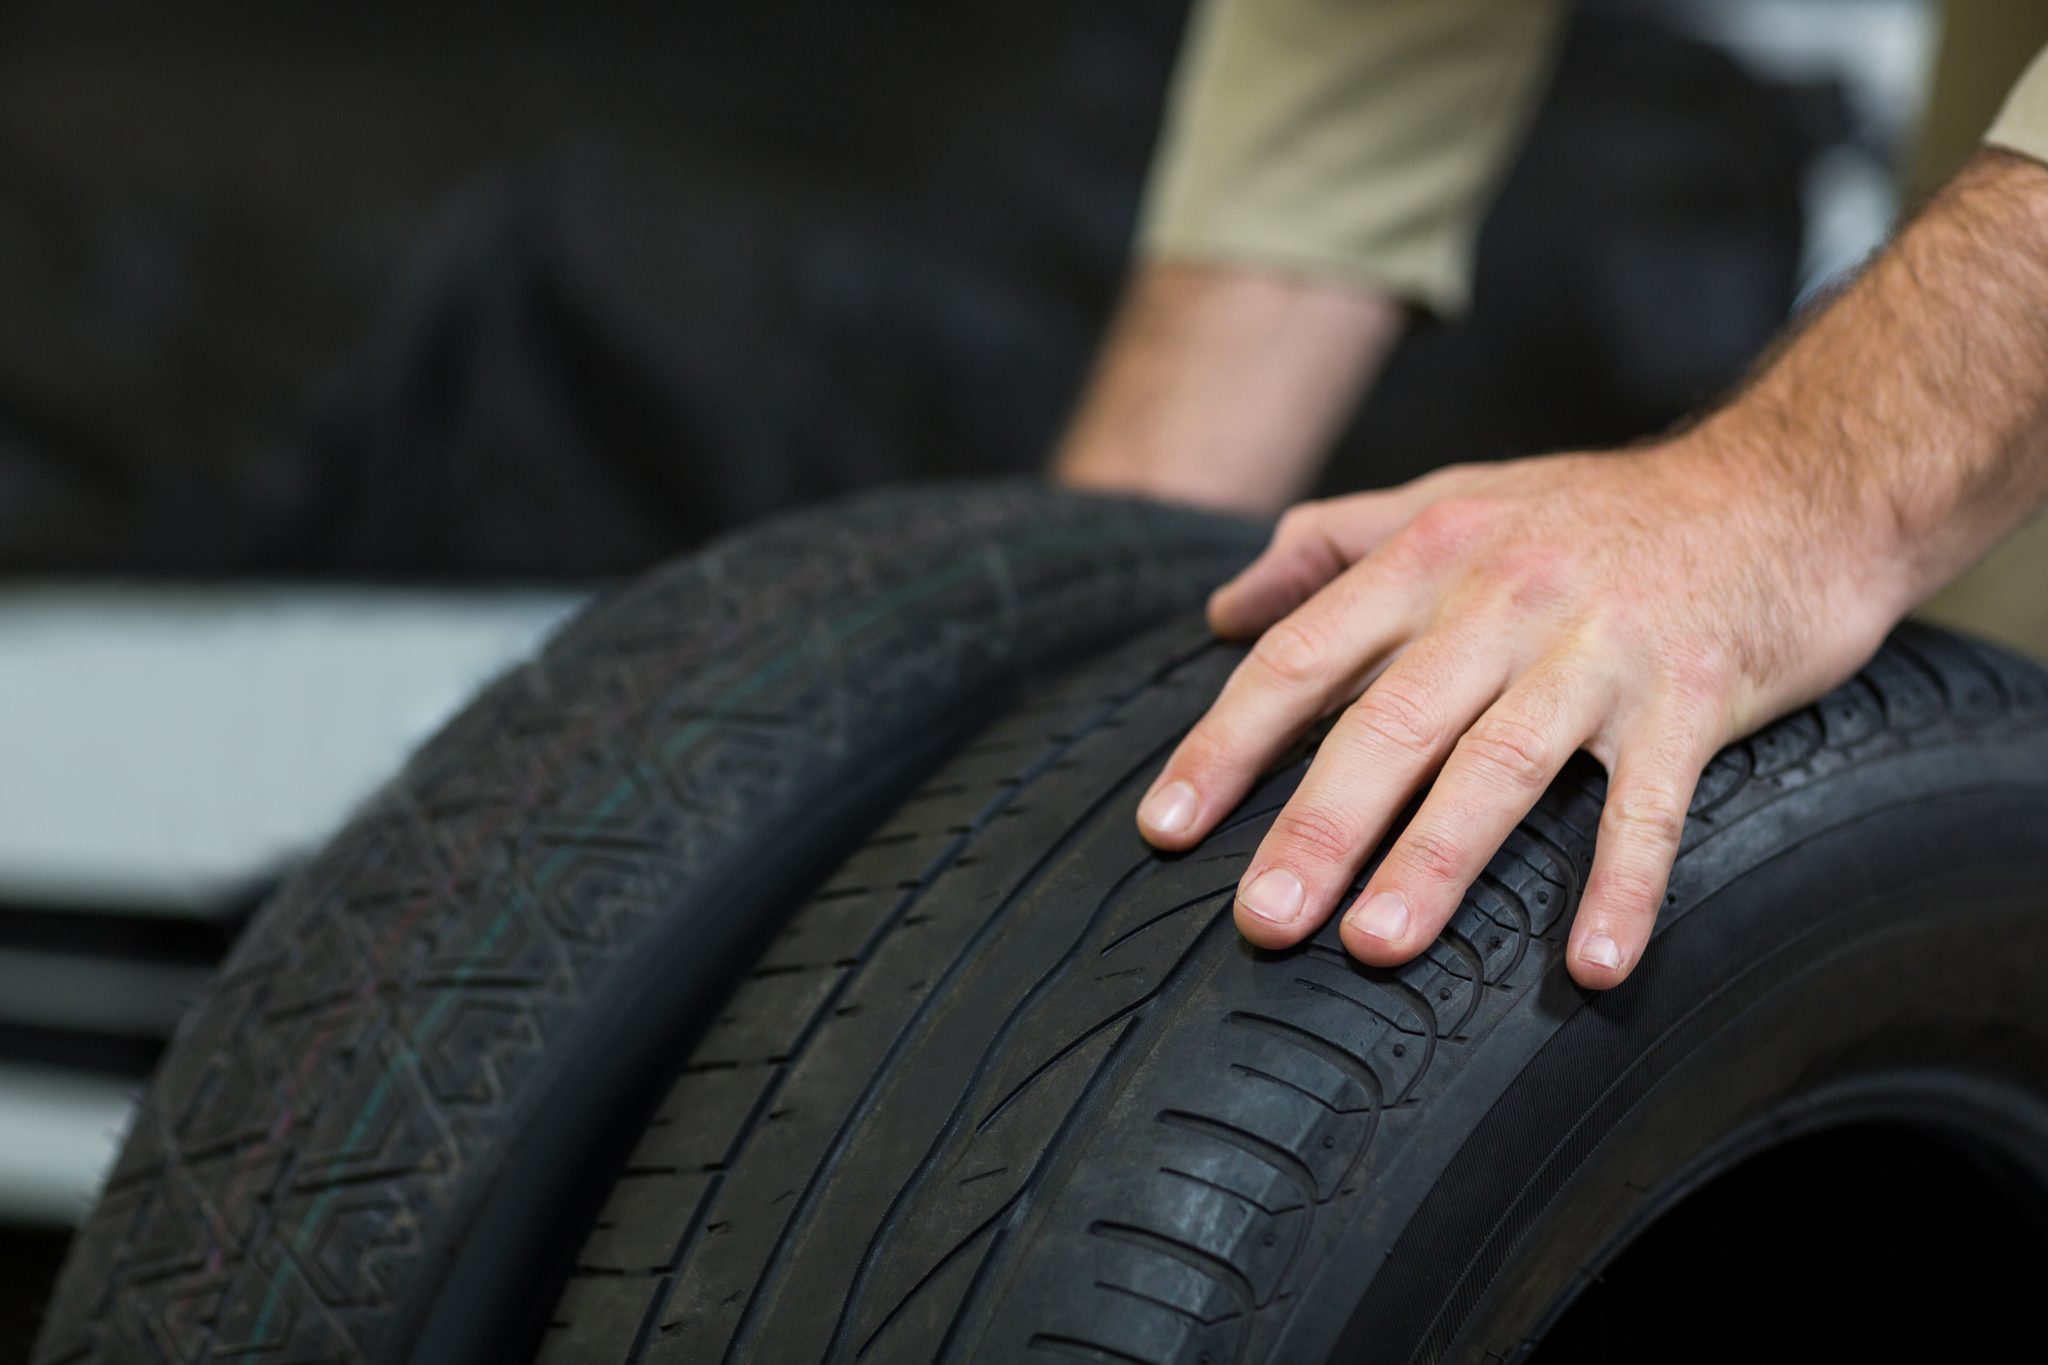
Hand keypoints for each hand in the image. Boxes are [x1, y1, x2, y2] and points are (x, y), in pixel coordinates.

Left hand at [1135, 440, 1907, 987]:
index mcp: (1432, 555)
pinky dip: (1624, 885)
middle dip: (1319, 823)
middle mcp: (1506, 596)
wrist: (1784, 487)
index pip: (1303, 654)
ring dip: (1438, 858)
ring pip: (1502, 761)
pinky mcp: (1697, 693)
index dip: (1228, 743)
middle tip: (1262, 920)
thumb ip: (1332, 546)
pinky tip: (1592, 969)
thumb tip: (1223, 611)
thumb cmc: (1595, 515)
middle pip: (1390, 720)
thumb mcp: (1454, 502)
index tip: (1166, 827)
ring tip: (1375, 946)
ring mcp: (1603, 646)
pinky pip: (1652, 803)